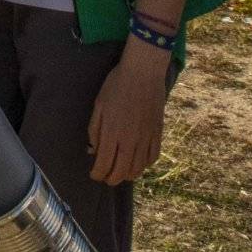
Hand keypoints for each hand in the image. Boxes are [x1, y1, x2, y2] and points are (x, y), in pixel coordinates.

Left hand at [87, 46, 171, 184]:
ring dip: (128, 175)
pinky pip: (153, 157)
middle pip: (121, 172)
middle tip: (106, 177)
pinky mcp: (158, 134)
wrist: (143, 73)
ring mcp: (146, 139)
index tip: (94, 175)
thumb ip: (95, 130)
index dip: (98, 174)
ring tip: (121, 173)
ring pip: (139, 168)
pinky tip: (139, 162)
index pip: (104, 164)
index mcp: (112, 134)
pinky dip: (146, 165)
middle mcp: (130, 141)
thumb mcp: (99, 105)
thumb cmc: (117, 86)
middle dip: (112, 179)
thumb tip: (93, 149)